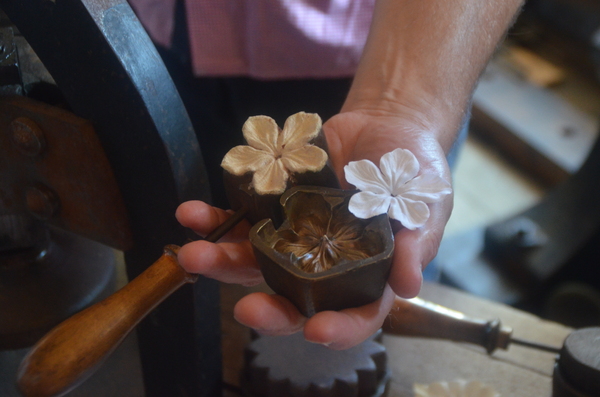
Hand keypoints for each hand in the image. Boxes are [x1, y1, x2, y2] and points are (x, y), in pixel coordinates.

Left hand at [176, 108, 452, 349]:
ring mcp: (297, 236)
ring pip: (257, 261)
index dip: (338, 329)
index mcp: (366, 275)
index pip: (355, 314)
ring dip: (223, 262)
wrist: (387, 125)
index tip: (316, 330)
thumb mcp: (425, 205)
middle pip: (296, 298)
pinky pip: (243, 217)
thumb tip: (408, 286)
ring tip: (192, 256)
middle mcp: (326, 264)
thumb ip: (415, 244)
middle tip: (246, 309)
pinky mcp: (276, 206)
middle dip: (269, 308)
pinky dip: (215, 218)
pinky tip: (191, 214)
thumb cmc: (416, 172)